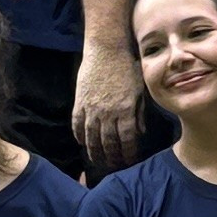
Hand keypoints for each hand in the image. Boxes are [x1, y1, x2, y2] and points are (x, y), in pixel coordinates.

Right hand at [72, 44, 146, 173]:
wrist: (106, 50)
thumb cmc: (127, 68)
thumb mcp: (140, 90)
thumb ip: (139, 113)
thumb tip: (140, 132)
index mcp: (125, 110)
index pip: (126, 140)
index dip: (127, 153)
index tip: (129, 161)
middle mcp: (107, 113)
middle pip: (108, 142)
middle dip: (111, 157)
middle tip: (113, 166)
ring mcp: (91, 108)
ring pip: (91, 137)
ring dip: (94, 151)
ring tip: (96, 161)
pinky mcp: (79, 102)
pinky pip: (77, 124)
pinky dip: (79, 135)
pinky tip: (81, 143)